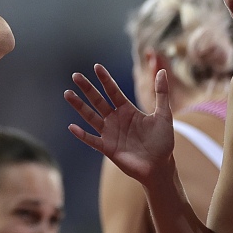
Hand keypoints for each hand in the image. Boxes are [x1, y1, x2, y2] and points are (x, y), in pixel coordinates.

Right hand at [64, 65, 174, 183]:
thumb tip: (162, 72)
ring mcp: (109, 133)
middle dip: (87, 88)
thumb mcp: (164, 115)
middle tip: (76, 76)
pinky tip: (72, 127)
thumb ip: (162, 94)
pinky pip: (91, 140)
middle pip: (98, 100)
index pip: (113, 91)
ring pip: (90, 116)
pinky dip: (82, 134)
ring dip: (79, 106)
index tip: (97, 66)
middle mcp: (115, 119)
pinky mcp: (107, 148)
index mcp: (127, 110)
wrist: (159, 166)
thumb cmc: (163, 141)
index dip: (105, 79)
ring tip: (68, 94)